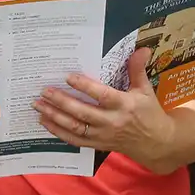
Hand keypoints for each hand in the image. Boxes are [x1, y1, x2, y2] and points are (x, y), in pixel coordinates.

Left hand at [35, 48, 179, 171]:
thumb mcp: (146, 90)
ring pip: (75, 127)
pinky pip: (74, 140)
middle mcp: (112, 122)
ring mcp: (103, 136)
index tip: (68, 77)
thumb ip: (138, 69)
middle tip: (44, 91)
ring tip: (38, 105)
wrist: (156, 143)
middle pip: (82, 112)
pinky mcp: (97, 145)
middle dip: (61, 102)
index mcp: (125, 105)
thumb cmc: (150, 113)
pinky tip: (45, 121)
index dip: (85, 87)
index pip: (102, 95)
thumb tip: (141, 49)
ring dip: (55, 117)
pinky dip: (58, 132)